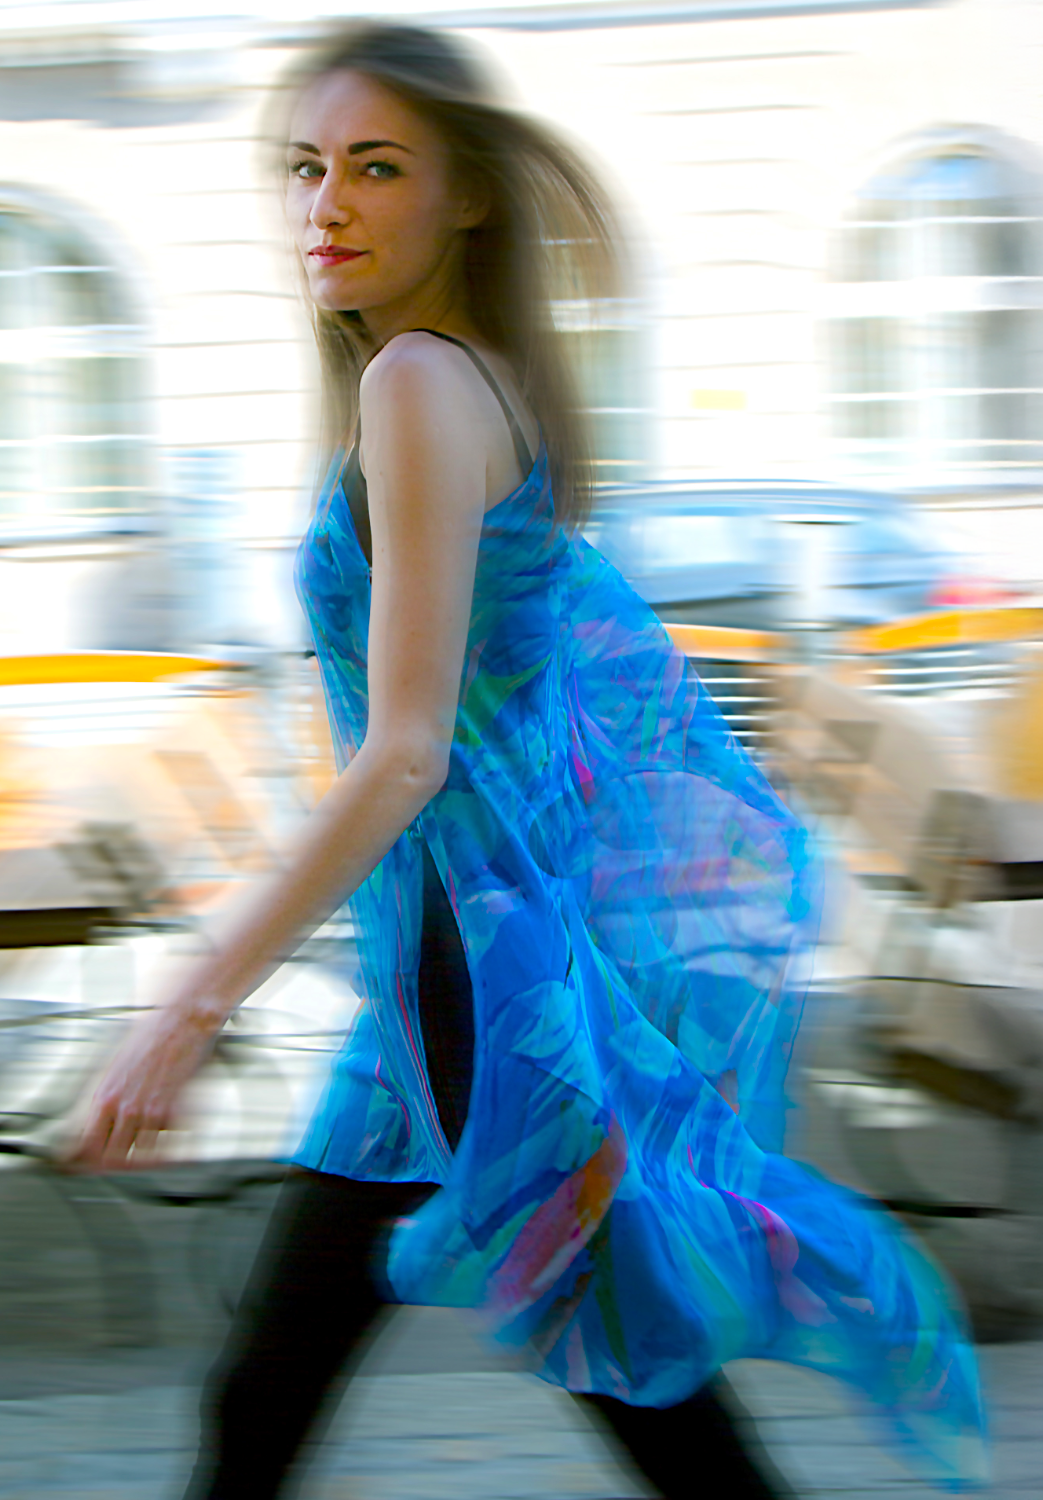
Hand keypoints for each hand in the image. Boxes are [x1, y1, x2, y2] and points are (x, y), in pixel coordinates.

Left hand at [70, 1002, 219, 1169]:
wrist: (178, 1021)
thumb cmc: (147, 1039)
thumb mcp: (112, 1068)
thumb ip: (103, 1101)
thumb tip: (92, 1129)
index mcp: (105, 1098)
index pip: (88, 1147)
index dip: (90, 1161)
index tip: (95, 1165)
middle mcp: (126, 1108)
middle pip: (114, 1159)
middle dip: (119, 1165)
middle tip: (125, 1164)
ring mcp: (152, 1111)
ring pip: (144, 1158)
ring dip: (147, 1161)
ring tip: (151, 1157)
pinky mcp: (177, 1110)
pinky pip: (172, 1145)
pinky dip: (172, 1151)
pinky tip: (173, 1148)